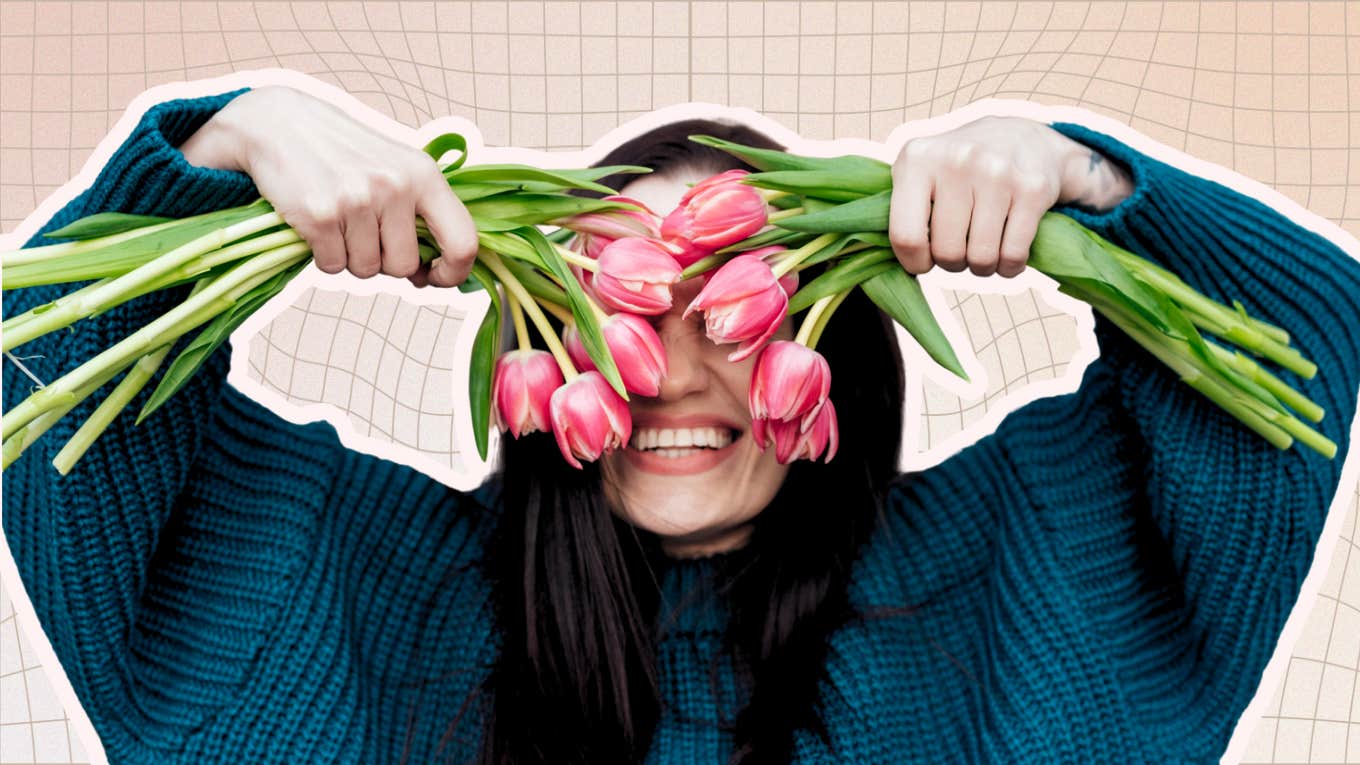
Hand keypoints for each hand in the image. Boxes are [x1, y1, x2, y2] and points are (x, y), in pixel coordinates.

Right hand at [180, 86, 478, 287]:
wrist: (280, 124)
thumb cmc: (346, 154)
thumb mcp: (397, 167)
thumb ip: (421, 215)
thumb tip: (430, 275)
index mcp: (424, 175)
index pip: (463, 242)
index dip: (453, 273)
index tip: (435, 277)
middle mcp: (395, 186)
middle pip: (403, 266)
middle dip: (384, 263)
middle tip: (365, 234)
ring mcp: (356, 200)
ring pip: (365, 270)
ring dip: (351, 258)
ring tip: (340, 222)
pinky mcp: (319, 215)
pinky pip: (332, 266)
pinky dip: (324, 256)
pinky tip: (318, 225)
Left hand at [888, 115, 1086, 278]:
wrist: (1022, 137)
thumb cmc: (957, 168)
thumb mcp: (919, 171)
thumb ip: (898, 209)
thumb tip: (878, 260)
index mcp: (917, 159)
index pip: (906, 236)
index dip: (914, 262)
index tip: (924, 260)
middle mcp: (957, 161)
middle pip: (946, 252)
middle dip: (952, 263)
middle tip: (959, 249)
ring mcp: (997, 173)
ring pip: (981, 258)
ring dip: (982, 267)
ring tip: (982, 249)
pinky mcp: (1032, 189)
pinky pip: (1013, 255)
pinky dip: (1010, 267)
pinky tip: (1007, 253)